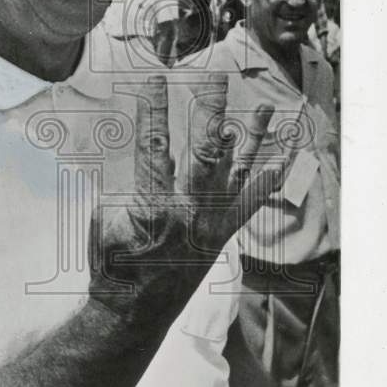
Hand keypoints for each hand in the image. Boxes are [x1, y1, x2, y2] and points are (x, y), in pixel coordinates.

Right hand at [88, 75, 282, 328]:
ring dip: (253, 138)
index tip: (153, 79)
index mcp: (154, 209)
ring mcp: (213, 224)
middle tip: (216, 77)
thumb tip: (131, 155)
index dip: (153, 112)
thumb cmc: (112, 264)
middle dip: (211, 112)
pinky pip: (251, 204)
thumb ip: (117, 187)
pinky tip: (285, 158)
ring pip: (237, 173)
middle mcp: (191, 214)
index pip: (154, 149)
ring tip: (267, 106)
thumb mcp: (102, 223)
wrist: (137, 309)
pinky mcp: (225, 233)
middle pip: (206, 153)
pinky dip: (268, 180)